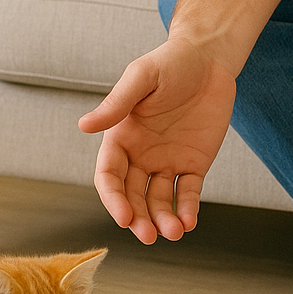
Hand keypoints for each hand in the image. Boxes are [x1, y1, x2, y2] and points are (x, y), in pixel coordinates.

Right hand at [78, 38, 236, 243]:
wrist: (209, 58)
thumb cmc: (170, 63)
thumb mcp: (141, 78)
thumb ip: (116, 104)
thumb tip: (83, 126)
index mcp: (121, 137)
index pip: (110, 176)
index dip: (114, 199)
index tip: (124, 217)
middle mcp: (140, 155)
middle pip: (133, 196)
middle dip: (138, 218)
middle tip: (149, 235)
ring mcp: (167, 161)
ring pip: (159, 200)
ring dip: (163, 220)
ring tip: (173, 232)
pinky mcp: (194, 163)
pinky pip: (188, 192)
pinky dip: (187, 209)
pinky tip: (189, 222)